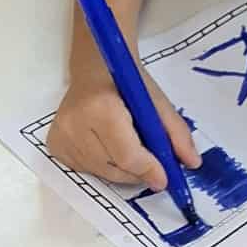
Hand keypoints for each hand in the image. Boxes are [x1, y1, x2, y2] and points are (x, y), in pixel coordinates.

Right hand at [46, 75, 196, 193]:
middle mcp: (76, 124)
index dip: (148, 170)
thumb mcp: (157, 103)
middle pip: (114, 169)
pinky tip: (106, 148)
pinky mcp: (54, 144)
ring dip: (121, 171)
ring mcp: (62, 136)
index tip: (164, 179)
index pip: (127, 155)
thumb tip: (192, 163)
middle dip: (137, 173)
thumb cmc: (127, 83)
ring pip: (100, 173)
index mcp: (102, 108)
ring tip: (128, 150)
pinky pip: (84, 170)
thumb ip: (177, 134)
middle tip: (151, 166)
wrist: (94, 67)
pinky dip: (102, 167)